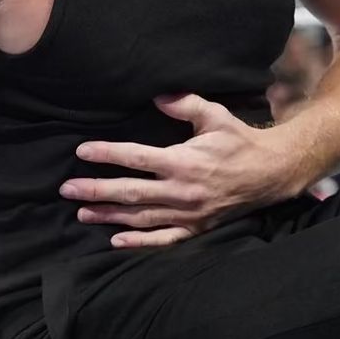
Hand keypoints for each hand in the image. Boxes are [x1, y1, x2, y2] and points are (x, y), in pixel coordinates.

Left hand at [59, 93, 304, 247]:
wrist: (272, 172)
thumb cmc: (240, 140)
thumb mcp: (215, 115)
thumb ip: (186, 104)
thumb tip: (157, 96)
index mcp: (184, 161)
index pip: (136, 158)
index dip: (107, 154)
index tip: (82, 152)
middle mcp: (183, 191)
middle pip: (131, 192)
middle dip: (96, 191)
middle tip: (67, 190)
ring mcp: (189, 214)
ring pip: (141, 218)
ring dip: (109, 216)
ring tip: (82, 213)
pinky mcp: (196, 228)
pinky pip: (163, 240)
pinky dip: (139, 242)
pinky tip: (116, 241)